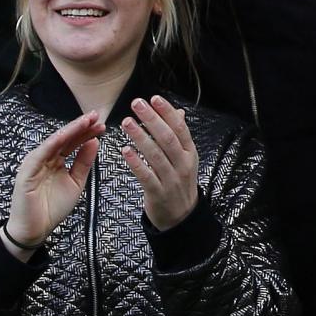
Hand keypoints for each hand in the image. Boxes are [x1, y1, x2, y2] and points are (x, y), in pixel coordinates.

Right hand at [7, 111, 105, 251]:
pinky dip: (53, 142)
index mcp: (56, 161)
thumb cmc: (52, 208)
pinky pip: (41, 153)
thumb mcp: (76, 183)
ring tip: (86, 120)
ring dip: (70, 130)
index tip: (101, 125)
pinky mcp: (27, 171)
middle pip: (65, 139)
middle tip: (95, 116)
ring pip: (54, 141)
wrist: (36, 229)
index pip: (72, 143)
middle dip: (81, 126)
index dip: (86, 133)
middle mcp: (45, 159)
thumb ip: (84, 163)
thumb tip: (94, 142)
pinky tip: (65, 134)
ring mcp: (35, 163)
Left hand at [121, 97, 199, 229]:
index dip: (167, 112)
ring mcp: (171, 179)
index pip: (180, 128)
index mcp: (190, 153)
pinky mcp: (158, 193)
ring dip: (140, 137)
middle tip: (136, 104)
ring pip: (156, 155)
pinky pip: (146, 175)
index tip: (154, 98)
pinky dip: (136, 162)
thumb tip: (178, 112)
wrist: (181, 217)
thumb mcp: (185, 159)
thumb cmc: (179, 183)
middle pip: (168, 138)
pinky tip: (125, 150)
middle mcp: (182, 164)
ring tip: (127, 122)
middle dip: (152, 119)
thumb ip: (180, 136)